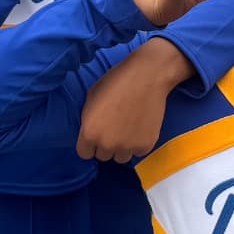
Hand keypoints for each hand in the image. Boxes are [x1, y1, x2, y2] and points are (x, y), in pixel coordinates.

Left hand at [76, 38, 190, 161]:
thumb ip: (88, 119)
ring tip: (128, 129)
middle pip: (102, 156)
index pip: (84, 153)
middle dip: (106, 144)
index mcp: (89, 132)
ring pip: (121, 157)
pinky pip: (137, 152)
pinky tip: (140, 127)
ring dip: (122, 147)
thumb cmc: (116, 81)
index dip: (90, 144)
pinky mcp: (146, 145)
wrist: (148, 76)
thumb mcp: (92, 97)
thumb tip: (89, 131)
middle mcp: (107, 144)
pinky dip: (138, 143)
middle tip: (114, 128)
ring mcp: (127, 147)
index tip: (97, 135)